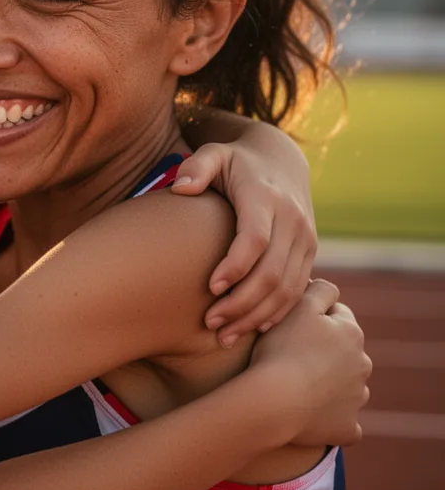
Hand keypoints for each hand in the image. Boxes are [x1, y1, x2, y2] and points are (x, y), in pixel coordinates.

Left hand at [173, 139, 315, 345]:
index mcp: (266, 197)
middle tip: (210, 323)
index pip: (255, 239)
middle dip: (241, 303)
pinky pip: (298, 290)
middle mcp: (292, 220)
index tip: (210, 288)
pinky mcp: (309, 252)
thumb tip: (181, 187)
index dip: (235, 267)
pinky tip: (252, 328)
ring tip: (225, 335)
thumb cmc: (234, 161)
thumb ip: (195, 167)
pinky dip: (277, 312)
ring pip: (288, 288)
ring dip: (257, 315)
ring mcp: (305, 238)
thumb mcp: (213, 153)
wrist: (280, 160)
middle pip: (272, 272)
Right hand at [249, 279, 370, 446]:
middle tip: (290, 355)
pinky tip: (312, 416)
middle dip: (324, 352)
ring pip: (346, 386)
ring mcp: (357, 398)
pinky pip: (343, 422)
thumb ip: (318, 290)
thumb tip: (327, 286)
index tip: (292, 326)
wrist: (274, 400)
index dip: (314, 318)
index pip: (337, 315)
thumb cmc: (281, 350)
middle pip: (344, 352)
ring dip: (329, 385)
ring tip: (296, 386)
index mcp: (351, 332)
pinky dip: (331, 419)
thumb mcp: (297, 306)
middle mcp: (362, 363)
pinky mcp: (347, 426)